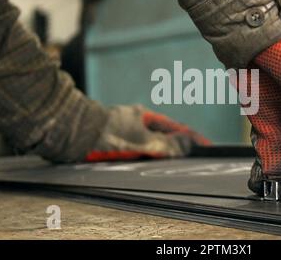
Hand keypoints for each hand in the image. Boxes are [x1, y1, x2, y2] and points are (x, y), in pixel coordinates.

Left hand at [85, 105, 210, 161]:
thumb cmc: (108, 133)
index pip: (176, 127)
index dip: (192, 138)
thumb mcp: (141, 141)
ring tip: (174, 164)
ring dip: (163, 152)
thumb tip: (186, 145)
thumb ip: (164, 145)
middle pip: (164, 135)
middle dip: (179, 145)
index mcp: (146, 116)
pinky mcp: (115, 140)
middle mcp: (137, 121)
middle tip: (193, 156)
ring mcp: (125, 130)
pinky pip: (138, 149)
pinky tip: (147, 164)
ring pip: (151, 143)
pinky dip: (147, 156)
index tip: (207, 147)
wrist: (74, 133)